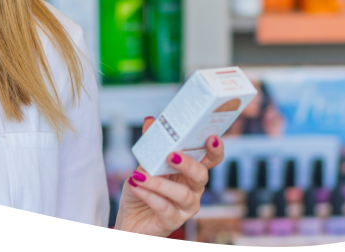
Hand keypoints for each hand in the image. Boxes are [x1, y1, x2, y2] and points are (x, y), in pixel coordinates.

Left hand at [113, 117, 224, 236]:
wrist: (128, 221)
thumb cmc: (141, 191)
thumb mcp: (143, 165)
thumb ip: (151, 146)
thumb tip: (150, 121)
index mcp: (190, 173)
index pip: (210, 160)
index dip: (216, 150)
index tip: (212, 137)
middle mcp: (193, 190)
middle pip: (201, 176)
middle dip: (189, 164)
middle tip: (172, 155)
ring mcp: (185, 208)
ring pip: (183, 194)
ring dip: (161, 183)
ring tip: (141, 175)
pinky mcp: (172, 223)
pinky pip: (165, 208)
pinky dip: (149, 195)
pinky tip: (136, 185)